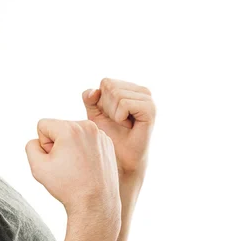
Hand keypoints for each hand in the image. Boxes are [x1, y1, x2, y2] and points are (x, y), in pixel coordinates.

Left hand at [82, 78, 155, 196]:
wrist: (120, 159)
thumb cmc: (109, 136)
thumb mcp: (95, 113)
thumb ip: (90, 98)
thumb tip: (94, 91)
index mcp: (131, 88)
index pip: (106, 82)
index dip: (101, 100)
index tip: (110, 116)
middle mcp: (142, 91)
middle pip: (110, 86)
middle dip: (106, 107)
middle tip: (117, 122)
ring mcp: (148, 100)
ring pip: (116, 93)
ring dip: (113, 113)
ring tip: (123, 124)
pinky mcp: (150, 110)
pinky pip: (124, 103)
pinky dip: (119, 116)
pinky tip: (126, 125)